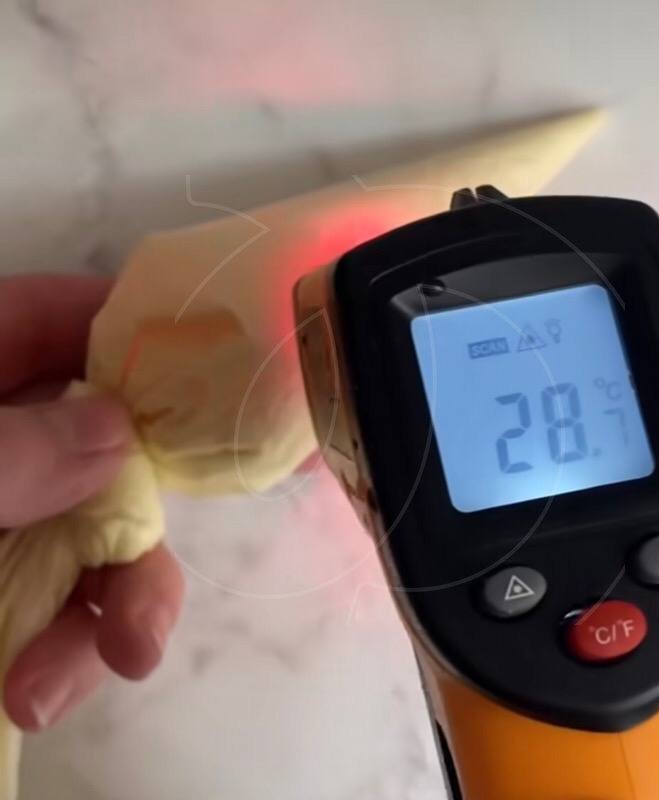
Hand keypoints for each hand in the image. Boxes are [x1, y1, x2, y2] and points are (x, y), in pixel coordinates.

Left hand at [0, 274, 183, 730]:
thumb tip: (116, 434)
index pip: (79, 321)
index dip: (154, 349)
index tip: (214, 399)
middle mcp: (2, 432)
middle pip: (113, 451)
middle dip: (137, 533)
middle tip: (143, 607)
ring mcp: (3, 509)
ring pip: (96, 540)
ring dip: (105, 613)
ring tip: (55, 688)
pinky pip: (57, 602)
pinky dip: (63, 648)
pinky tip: (33, 694)